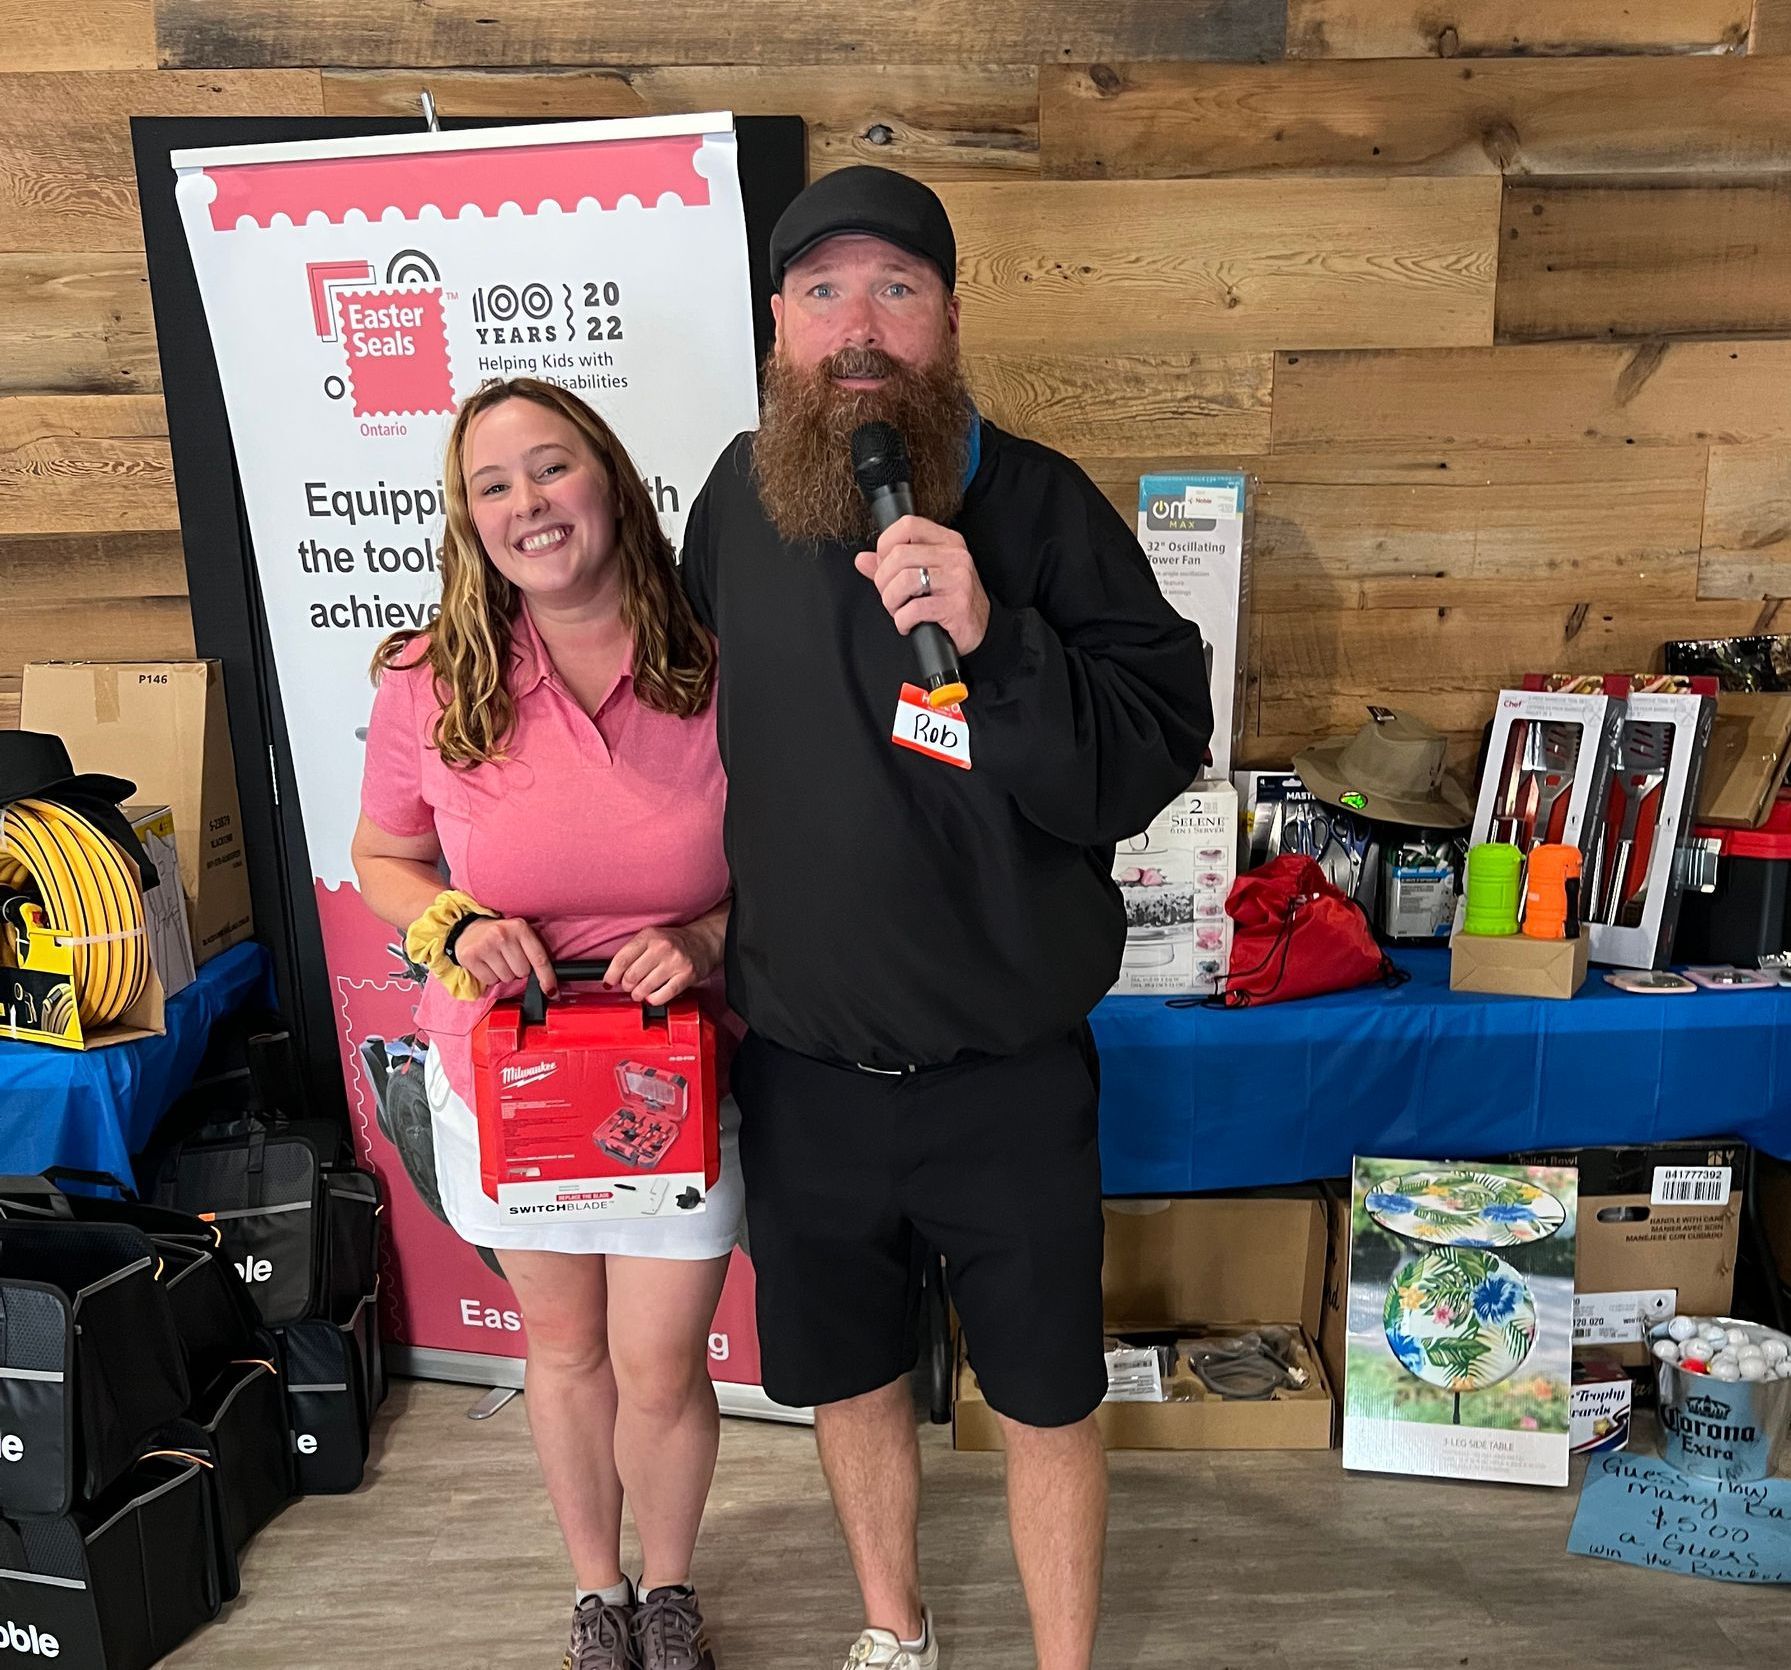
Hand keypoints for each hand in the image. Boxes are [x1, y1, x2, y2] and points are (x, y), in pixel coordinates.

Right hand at [452, 917, 554, 993]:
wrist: (469, 929)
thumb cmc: (500, 935)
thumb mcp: (520, 935)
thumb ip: (534, 954)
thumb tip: (550, 985)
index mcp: (520, 928)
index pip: (539, 959)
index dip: (547, 978)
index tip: (552, 992)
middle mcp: (502, 935)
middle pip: (522, 972)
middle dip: (518, 971)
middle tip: (509, 959)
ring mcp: (485, 945)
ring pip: (506, 978)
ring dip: (504, 974)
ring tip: (498, 961)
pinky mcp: (470, 956)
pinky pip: (490, 981)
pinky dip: (490, 977)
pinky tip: (487, 964)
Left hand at [604, 924, 717, 1004]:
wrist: (704, 941)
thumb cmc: (675, 942)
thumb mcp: (652, 937)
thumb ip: (633, 952)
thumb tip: (613, 975)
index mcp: (649, 936)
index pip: (622, 959)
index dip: (611, 975)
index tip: (609, 983)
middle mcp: (662, 947)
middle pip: (632, 976)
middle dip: (627, 986)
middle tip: (629, 986)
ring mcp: (675, 962)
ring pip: (645, 988)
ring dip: (639, 995)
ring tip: (640, 992)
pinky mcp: (686, 975)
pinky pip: (663, 995)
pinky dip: (653, 999)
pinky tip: (653, 996)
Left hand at [854, 514, 989, 656]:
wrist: (981, 629)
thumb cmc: (950, 601)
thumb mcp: (925, 576)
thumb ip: (892, 566)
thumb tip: (862, 559)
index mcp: (947, 541)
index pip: (907, 525)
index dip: (885, 545)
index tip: (883, 566)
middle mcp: (955, 556)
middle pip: (900, 555)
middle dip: (883, 581)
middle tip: (889, 597)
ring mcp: (958, 579)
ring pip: (905, 580)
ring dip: (891, 601)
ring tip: (898, 610)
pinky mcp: (957, 605)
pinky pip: (915, 608)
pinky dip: (903, 620)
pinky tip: (907, 624)